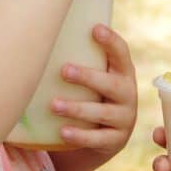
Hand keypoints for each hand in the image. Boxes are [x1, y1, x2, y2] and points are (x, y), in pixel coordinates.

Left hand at [51, 24, 136, 156]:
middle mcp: (128, 94)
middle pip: (112, 84)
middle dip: (88, 77)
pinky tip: (62, 131)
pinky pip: (98, 139)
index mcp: (122, 73)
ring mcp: (124, 119)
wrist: (94, 141)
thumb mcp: (88, 81)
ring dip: (77, 108)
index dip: (111, 41)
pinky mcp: (115, 141)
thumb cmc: (86, 98)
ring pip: (103, 113)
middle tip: (63, 70)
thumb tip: (42, 34)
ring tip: (54, 105)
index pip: (122, 54)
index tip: (95, 28)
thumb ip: (78, 60)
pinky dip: (80, 135)